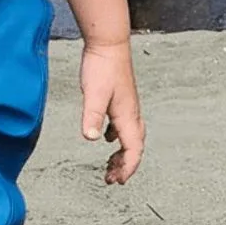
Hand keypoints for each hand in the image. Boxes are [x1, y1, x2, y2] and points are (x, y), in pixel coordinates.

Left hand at [79, 40, 143, 184]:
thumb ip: (92, 116)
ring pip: (130, 136)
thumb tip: (91, 138)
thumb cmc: (102, 67)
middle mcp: (131, 114)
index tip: (118, 181)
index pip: (133, 150)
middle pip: (134, 146)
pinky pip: (122, 126)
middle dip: (125, 165)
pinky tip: (105, 137)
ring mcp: (127, 106)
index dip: (128, 168)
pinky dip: (116, 137)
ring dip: (122, 153)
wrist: (107, 43)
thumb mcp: (94, 94)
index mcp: (127, 116)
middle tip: (112, 179)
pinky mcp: (119, 99)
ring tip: (110, 165)